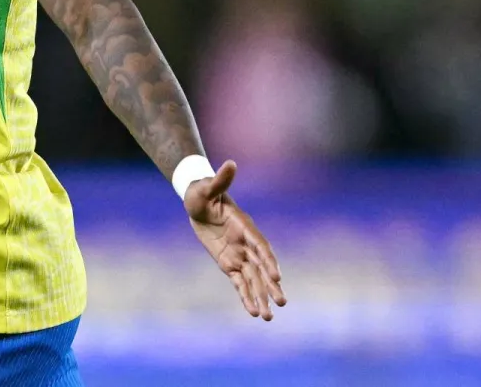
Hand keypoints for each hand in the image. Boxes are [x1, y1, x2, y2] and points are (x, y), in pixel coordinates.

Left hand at [184, 159, 286, 319]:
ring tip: (267, 317)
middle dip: (271, 285)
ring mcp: (239, 255)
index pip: (260, 246)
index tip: (277, 276)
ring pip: (253, 280)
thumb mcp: (207, 188)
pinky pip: (240, 282)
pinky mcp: (230, 263)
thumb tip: (230, 163)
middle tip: (282, 303)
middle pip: (262, 268)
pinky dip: (246, 296)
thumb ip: (220, 180)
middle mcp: (246, 244)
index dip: (269, 261)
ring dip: (261, 297)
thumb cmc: (203, 193)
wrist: (198, 202)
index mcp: (245, 226)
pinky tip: (253, 312)